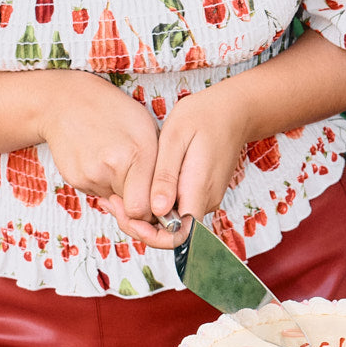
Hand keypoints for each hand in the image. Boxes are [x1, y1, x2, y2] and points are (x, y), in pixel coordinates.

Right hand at [36, 70, 160, 219]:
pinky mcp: (75, 179)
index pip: (144, 209)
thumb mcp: (149, 129)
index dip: (154, 211)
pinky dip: (105, 184)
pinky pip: (98, 193)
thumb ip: (160, 166)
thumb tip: (165, 202)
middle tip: (141, 184)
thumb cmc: (115, 111)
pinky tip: (103, 162)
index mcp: (138, 153)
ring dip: (121, 191)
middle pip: (131, 209)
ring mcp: (89, 175)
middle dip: (139, 201)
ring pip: (115, 202)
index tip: (158, 203)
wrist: (67, 102)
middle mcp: (111, 168)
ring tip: (119, 163)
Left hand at [111, 82, 248, 249]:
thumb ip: (166, 176)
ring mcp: (207, 197)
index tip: (128, 217)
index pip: (178, 234)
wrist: (232, 111)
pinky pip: (178, 208)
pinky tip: (136, 189)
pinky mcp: (203, 192)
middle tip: (112, 203)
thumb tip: (156, 210)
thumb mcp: (176, 138)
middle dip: (139, 226)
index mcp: (199, 189)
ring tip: (117, 196)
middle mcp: (206, 200)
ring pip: (173, 222)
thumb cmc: (203, 117)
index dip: (150, 235)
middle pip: (172, 232)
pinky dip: (155, 206)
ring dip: (145, 217)